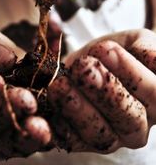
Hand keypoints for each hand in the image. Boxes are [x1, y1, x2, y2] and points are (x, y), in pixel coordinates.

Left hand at [48, 28, 155, 152]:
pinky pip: (70, 141)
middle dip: (104, 91)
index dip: (130, 72)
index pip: (153, 91)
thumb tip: (155, 58)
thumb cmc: (124, 52)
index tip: (106, 49)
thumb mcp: (137, 42)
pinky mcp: (82, 141)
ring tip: (59, 85)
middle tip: (83, 67)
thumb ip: (147, 49)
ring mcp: (111, 138)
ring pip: (100, 134)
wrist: (100, 63)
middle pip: (129, 118)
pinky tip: (40, 118)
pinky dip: (54, 131)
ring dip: (78, 109)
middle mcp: (138, 125)